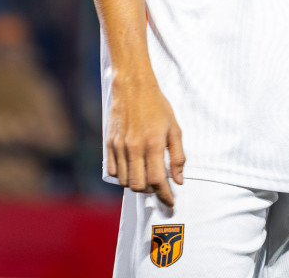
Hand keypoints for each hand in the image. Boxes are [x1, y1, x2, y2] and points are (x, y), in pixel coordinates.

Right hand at [106, 75, 185, 206]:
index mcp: (153, 144)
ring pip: (125, 182)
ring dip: (136, 184)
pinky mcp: (109, 144)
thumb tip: (179, 180)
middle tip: (158, 185)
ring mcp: (119, 147)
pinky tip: (132, 168)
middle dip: (150, 191)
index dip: (165, 195)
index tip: (170, 201)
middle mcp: (134, 148)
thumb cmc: (157, 106)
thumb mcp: (175, 128)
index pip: (157, 181)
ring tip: (145, 175)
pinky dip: (123, 176)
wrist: (133, 87)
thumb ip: (178, 156)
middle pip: (139, 186)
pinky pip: (113, 171)